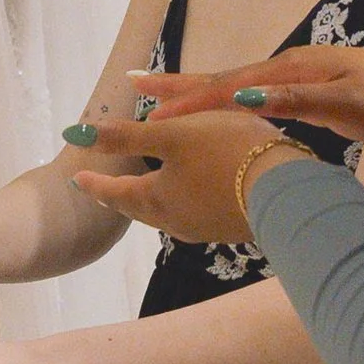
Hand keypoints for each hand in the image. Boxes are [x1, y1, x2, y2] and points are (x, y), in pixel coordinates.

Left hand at [69, 107, 296, 248]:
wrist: (286, 190)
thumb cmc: (225, 153)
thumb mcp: (173, 134)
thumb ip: (126, 136)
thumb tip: (77, 134)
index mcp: (155, 198)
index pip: (115, 192)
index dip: (95, 182)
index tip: (77, 178)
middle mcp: (175, 221)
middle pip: (138, 208)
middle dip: (120, 197)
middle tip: (104, 189)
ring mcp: (204, 229)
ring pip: (165, 216)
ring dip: (149, 204)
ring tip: (144, 193)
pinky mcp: (230, 228)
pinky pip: (193, 216)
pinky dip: (180, 205)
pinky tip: (190, 198)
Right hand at [139, 43, 363, 148]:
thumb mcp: (347, 104)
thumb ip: (295, 99)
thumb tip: (244, 95)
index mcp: (292, 68)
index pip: (229, 87)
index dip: (189, 101)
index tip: (151, 110)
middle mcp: (290, 67)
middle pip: (224, 77)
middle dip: (179, 82)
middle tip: (135, 82)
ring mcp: (300, 78)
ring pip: (237, 85)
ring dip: (199, 90)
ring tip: (165, 95)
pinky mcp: (311, 92)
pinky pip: (256, 95)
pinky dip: (228, 100)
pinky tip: (224, 107)